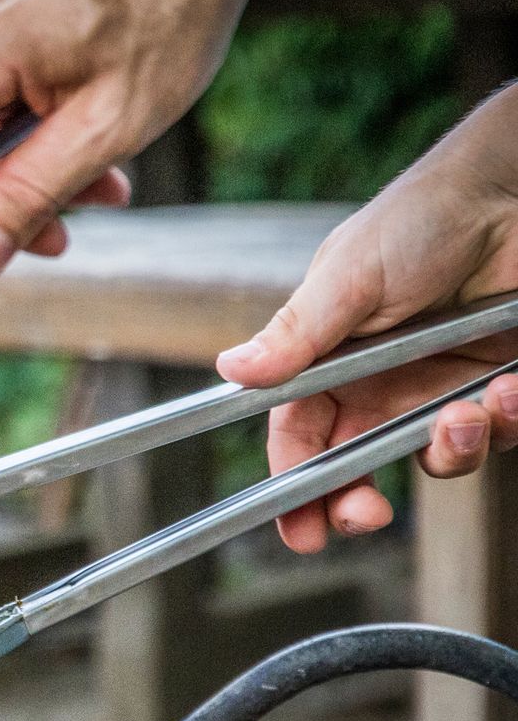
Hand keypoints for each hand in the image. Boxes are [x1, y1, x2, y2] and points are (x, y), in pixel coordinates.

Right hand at [216, 87, 517, 551]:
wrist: (512, 189)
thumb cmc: (420, 217)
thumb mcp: (347, 274)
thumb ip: (298, 333)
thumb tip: (230, 371)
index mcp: (328, 361)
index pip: (298, 436)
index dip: (294, 487)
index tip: (301, 531)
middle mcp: (380, 381)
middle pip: (357, 465)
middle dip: (358, 499)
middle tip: (367, 514)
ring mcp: (440, 385)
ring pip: (435, 457)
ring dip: (452, 451)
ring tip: (468, 413)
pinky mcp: (498, 382)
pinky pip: (501, 431)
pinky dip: (508, 420)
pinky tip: (510, 388)